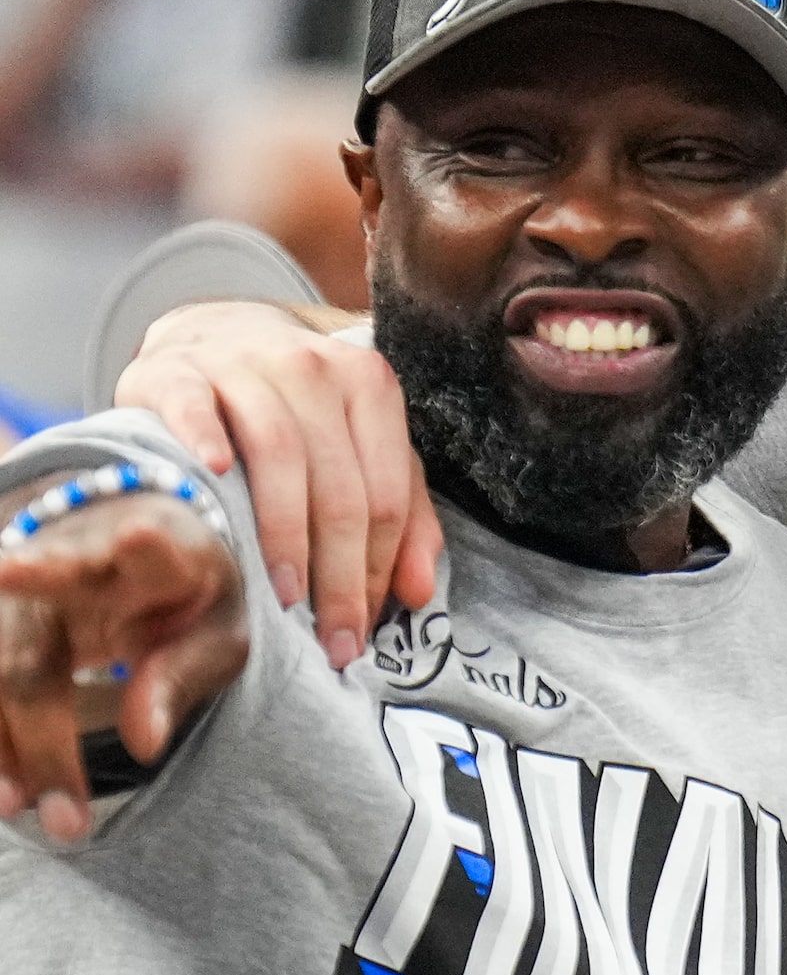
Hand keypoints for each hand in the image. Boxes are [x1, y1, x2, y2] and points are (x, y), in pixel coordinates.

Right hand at [0, 488, 246, 842]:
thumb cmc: (186, 597)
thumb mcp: (216, 630)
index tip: (138, 536)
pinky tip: (10, 787)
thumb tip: (144, 745)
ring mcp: (20, 588)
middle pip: (34, 642)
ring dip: (3, 746)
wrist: (133, 540)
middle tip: (44, 806)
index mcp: (159, 552)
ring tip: (16, 807)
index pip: (150, 553)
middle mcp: (74, 562)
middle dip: (37, 725)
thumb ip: (183, 678)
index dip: (143, 548)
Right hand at [114, 300, 438, 665]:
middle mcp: (315, 370)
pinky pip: (195, 407)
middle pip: (340, 486)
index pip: (387, 494)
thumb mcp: (361, 447)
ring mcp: (245, 366)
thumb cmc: (298, 409)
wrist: (215, 337)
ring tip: (284, 598)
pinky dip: (206, 440)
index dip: (380, 569)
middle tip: (330, 638)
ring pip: (279, 453)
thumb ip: (403, 513)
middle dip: (340, 573)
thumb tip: (420, 593)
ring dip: (284, 534)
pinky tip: (214, 478)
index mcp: (371, 388)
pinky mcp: (178, 371)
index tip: (365, 630)